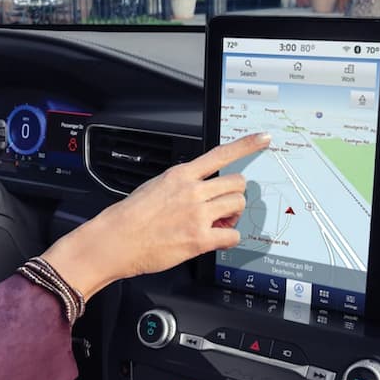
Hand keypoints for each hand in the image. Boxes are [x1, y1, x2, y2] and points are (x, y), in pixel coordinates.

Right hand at [44, 133, 270, 299]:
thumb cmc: (130, 216)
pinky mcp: (199, 239)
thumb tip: (200, 186)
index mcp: (181, 175)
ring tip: (217, 224)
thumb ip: (182, 183)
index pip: (220, 154)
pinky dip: (228, 238)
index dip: (247, 145)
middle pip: (237, 183)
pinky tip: (215, 239)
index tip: (263, 139)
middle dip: (234, 195)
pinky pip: (233, 236)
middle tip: (223, 207)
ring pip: (237, 205)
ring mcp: (197, 215)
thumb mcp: (156, 186)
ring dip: (232, 215)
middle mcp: (192, 191)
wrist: (116, 240)